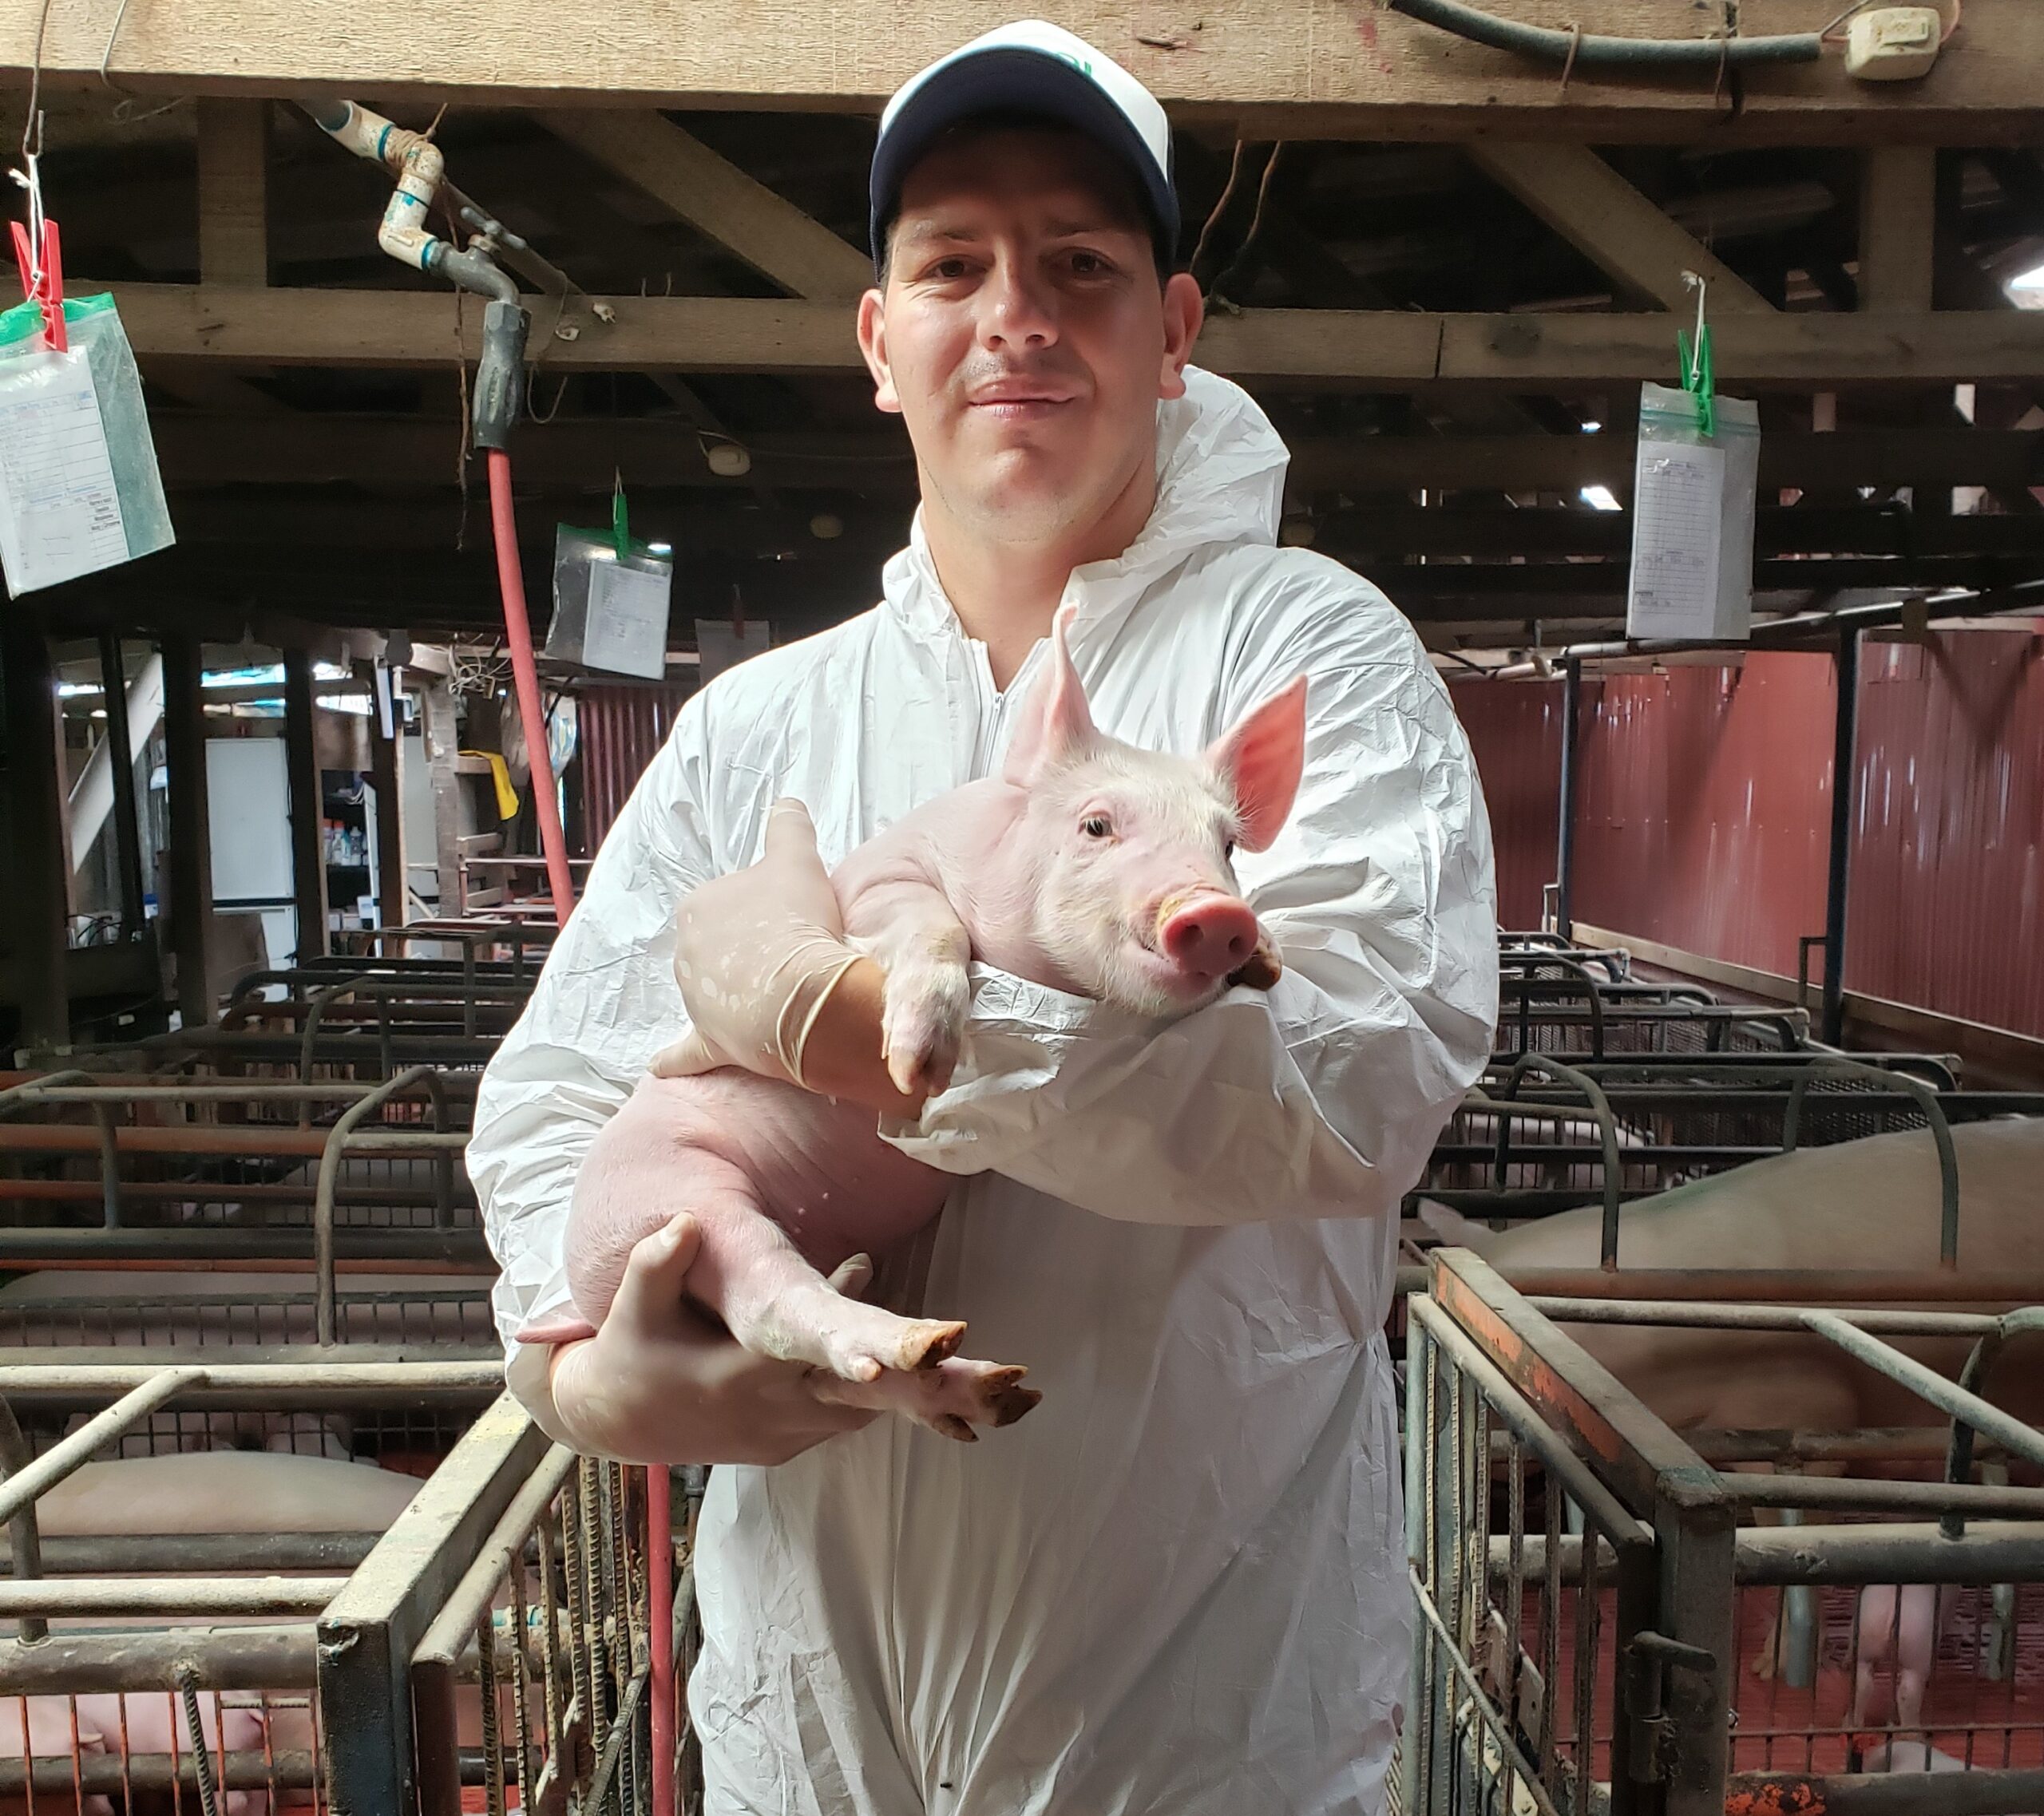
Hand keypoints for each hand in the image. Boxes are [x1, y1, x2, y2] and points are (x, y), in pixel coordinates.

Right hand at [543, 1212, 878, 1465]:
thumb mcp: (636, 1303)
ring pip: (852, 1411)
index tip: (862, 1264)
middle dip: (878, 1350)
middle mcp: (765, 1412)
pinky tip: (862, 1355)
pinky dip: (855, 1396)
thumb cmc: (632, 1349)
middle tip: (898, 1302)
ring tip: (888, 1322)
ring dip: (872, 1374)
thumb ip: (658, 1263)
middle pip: (846, 1387)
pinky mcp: (779, 1451)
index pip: (805, 1344)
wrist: (616, 1419)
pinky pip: (835, 1425)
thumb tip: (687, 1222)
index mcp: (736, 1374)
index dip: (840, 1308)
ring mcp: (776, 1438)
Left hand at [651, 799, 860, 1089]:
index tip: (791, 915)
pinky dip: (675, 1058)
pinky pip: (686, 1052)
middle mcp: (686, 952)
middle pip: (720, 947)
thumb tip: (785, 801)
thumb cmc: (796, 922)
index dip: (762, 907)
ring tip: (781, 993)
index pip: (728, 900)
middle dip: (748, 950)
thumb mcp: (798, 858)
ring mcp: (695, 1000)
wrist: (801, 993)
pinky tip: (663, 1064)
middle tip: (792, 952)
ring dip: (735, 993)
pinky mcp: (708, 1042)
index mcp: (699, 906)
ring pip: (711, 992)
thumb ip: (788, 826)